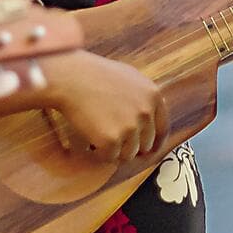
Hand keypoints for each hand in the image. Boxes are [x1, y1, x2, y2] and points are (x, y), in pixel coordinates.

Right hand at [44, 52, 168, 165]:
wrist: (70, 77)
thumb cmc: (94, 74)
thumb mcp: (129, 77)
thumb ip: (143, 97)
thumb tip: (150, 120)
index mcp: (153, 95)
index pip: (162, 129)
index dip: (154, 143)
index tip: (147, 150)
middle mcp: (146, 112)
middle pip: (145, 145)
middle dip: (130, 145)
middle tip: (112, 139)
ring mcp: (129, 127)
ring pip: (128, 154)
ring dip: (114, 150)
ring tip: (98, 135)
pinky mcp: (111, 140)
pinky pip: (109, 158)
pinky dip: (98, 154)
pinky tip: (90, 140)